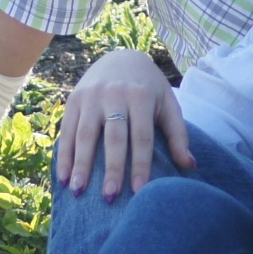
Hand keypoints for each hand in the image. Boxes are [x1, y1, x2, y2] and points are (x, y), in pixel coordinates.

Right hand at [54, 47, 188, 199]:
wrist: (120, 57)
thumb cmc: (149, 88)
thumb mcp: (168, 103)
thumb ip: (178, 134)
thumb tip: (189, 166)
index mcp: (141, 97)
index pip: (141, 136)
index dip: (140, 164)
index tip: (139, 190)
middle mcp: (114, 95)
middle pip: (113, 137)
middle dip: (111, 168)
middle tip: (110, 196)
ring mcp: (91, 97)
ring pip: (84, 135)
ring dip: (80, 164)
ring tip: (78, 191)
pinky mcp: (74, 100)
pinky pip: (67, 130)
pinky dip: (63, 154)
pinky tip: (63, 176)